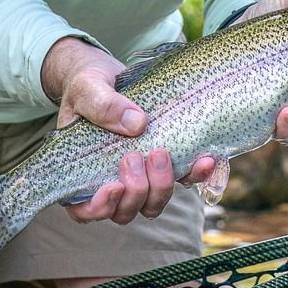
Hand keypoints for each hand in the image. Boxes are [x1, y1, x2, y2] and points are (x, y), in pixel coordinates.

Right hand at [39, 35, 190, 223]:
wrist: (109, 75)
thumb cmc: (88, 86)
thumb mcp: (87, 89)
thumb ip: (103, 106)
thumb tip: (137, 124)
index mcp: (81, 175)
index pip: (85, 211)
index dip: (100, 208)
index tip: (115, 186)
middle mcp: (111, 182)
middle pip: (125, 211)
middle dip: (137, 191)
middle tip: (137, 156)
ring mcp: (140, 176)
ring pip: (153, 204)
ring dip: (161, 186)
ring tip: (161, 153)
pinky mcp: (165, 164)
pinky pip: (183, 180)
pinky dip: (195, 175)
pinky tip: (205, 159)